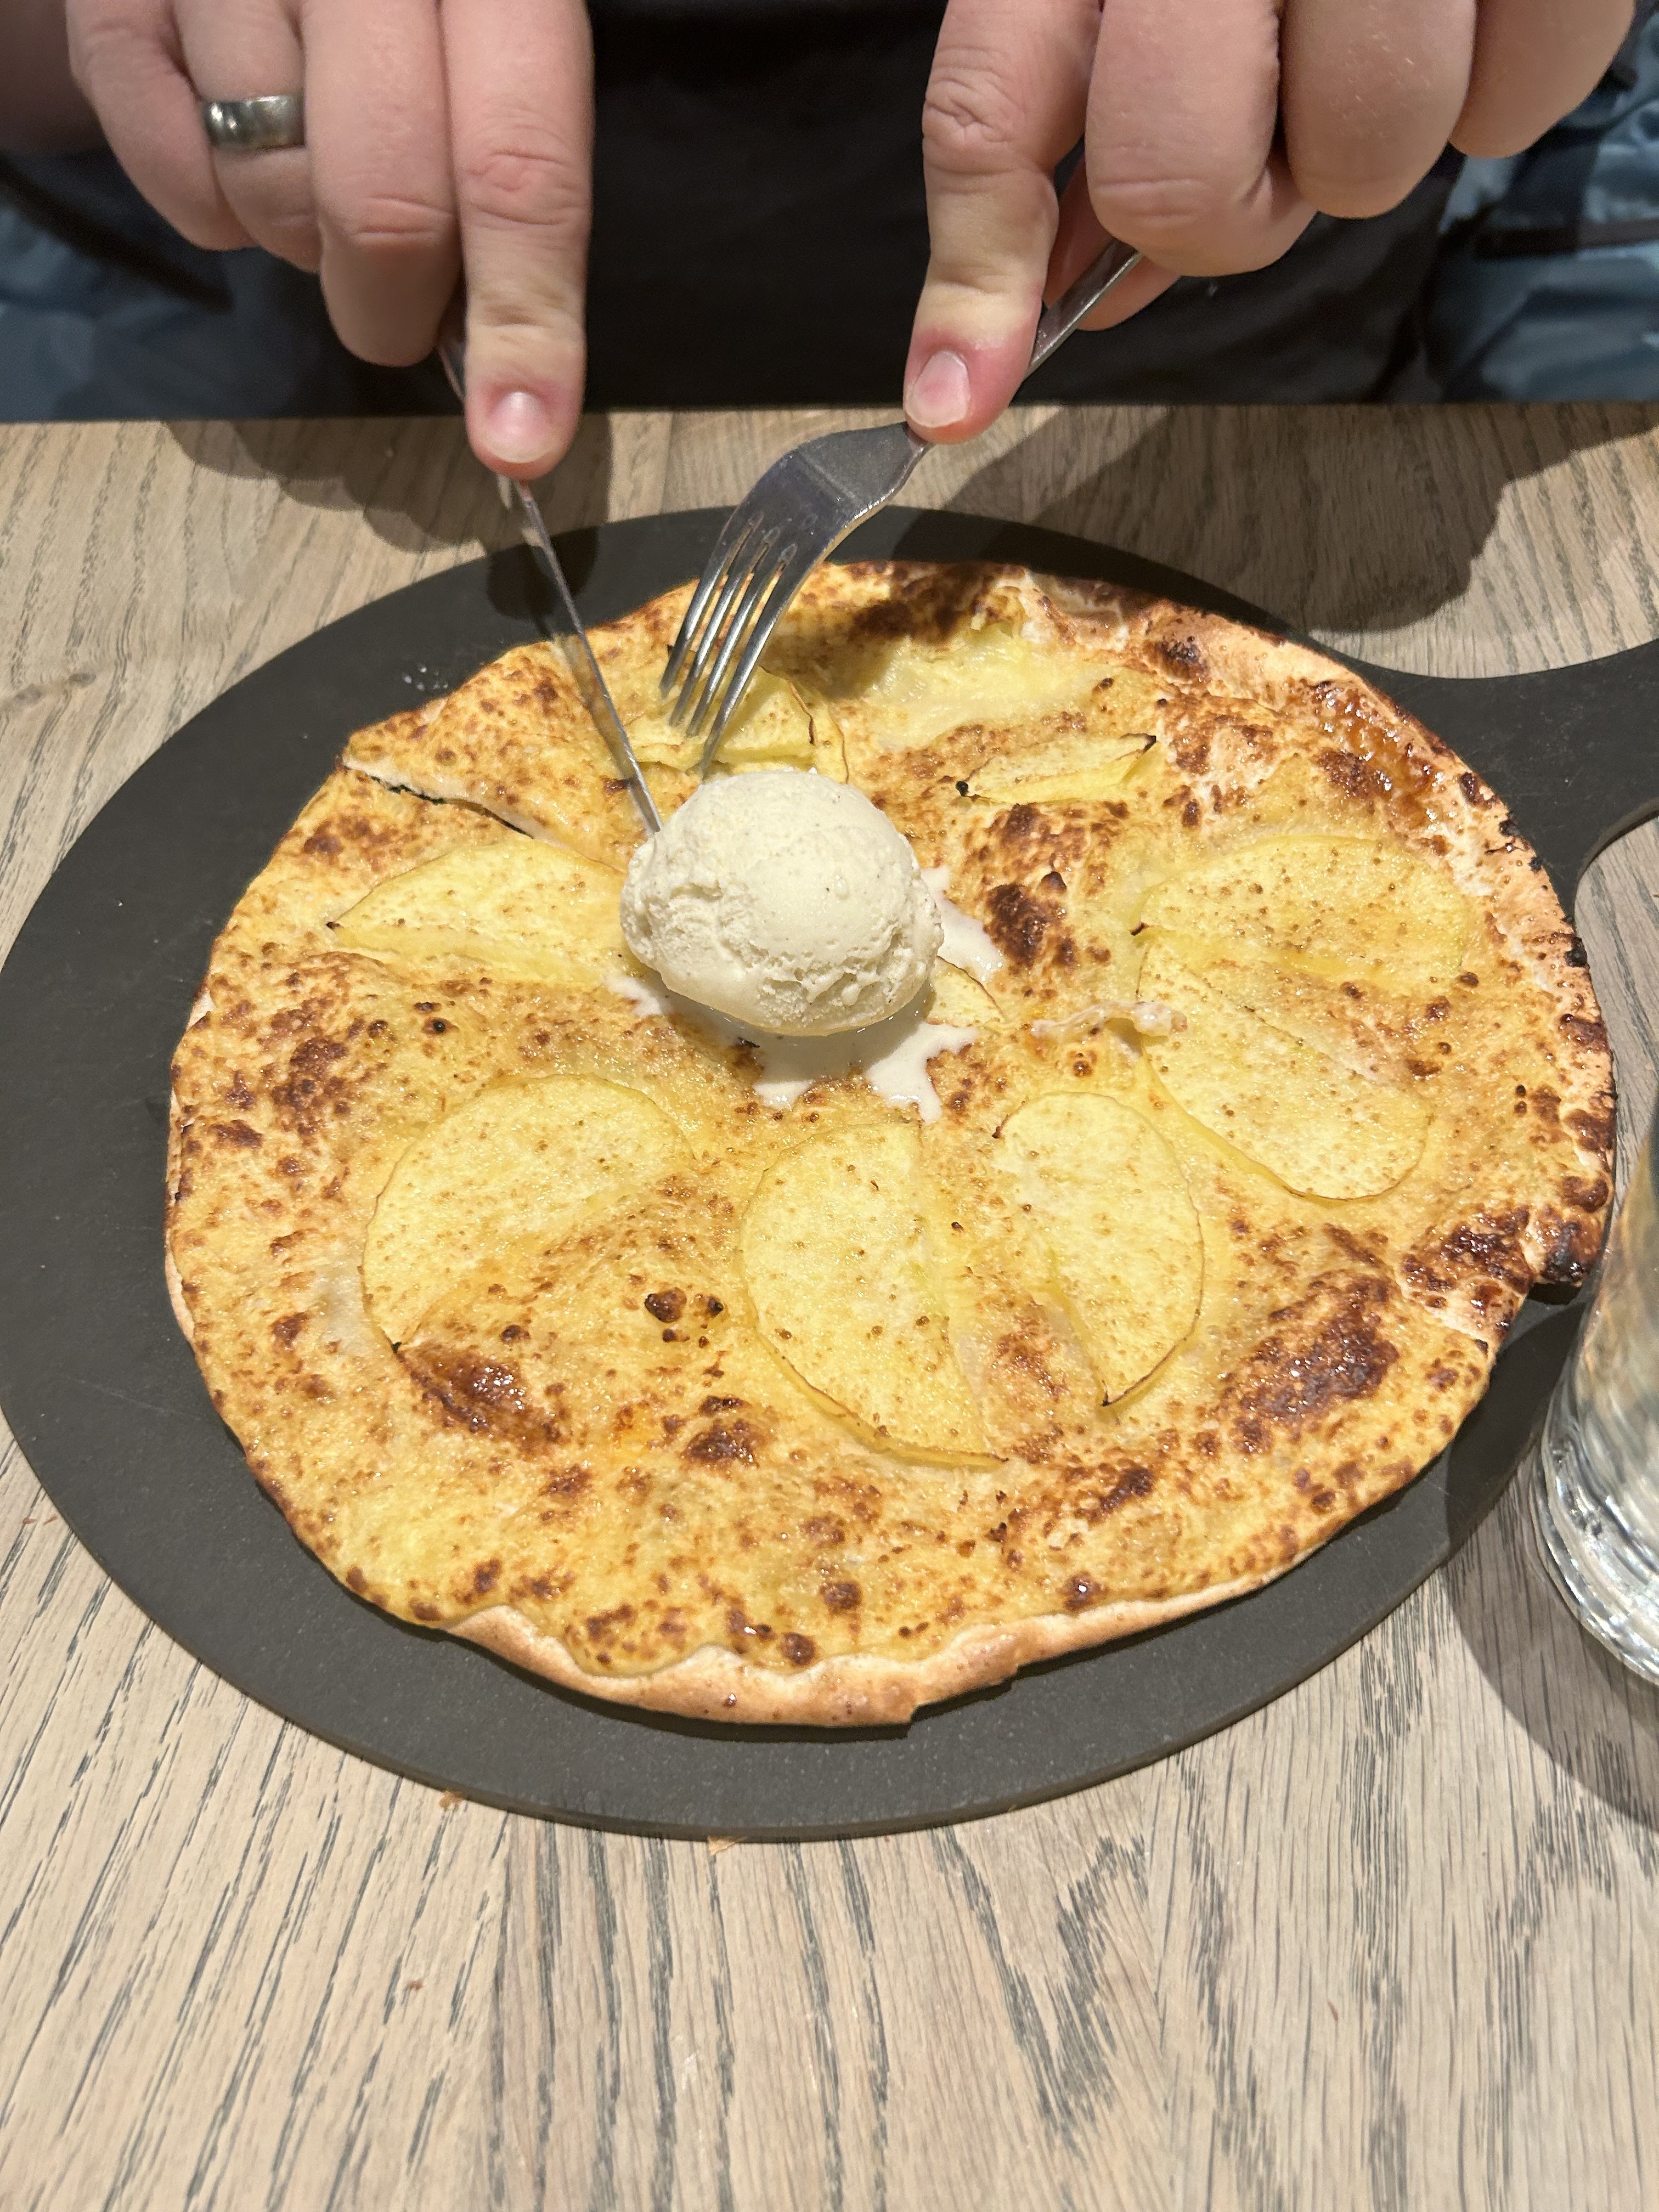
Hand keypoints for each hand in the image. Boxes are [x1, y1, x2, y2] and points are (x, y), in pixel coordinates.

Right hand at [66, 0, 590, 477]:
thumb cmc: (406, 2)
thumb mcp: (489, 44)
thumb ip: (514, 174)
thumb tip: (517, 376)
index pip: (520, 169)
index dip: (526, 321)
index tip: (521, 439)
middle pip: (386, 208)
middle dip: (395, 308)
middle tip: (396, 312)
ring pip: (275, 195)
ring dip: (304, 239)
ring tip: (313, 173)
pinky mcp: (114, 4)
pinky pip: (178, 180)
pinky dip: (215, 207)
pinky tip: (237, 146)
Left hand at [904, 0, 1638, 440]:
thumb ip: (1047, 135)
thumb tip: (986, 341)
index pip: (994, 111)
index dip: (977, 278)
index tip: (953, 397)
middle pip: (1184, 187)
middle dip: (1221, 209)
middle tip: (1260, 127)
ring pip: (1364, 167)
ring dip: (1362, 146)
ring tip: (1365, 33)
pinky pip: (1512, 110)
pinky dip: (1493, 91)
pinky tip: (1461, 13)